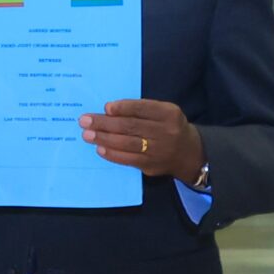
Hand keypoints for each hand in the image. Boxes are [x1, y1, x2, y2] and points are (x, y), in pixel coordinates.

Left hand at [79, 99, 205, 184]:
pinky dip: (113, 154)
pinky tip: (100, 149)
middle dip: (105, 123)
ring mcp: (158, 151)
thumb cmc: (169, 127)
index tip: (106, 107)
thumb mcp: (164, 112)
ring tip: (87, 135)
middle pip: (131, 126)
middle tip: (85, 121)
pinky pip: (128, 160)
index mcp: (168, 113)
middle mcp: (165, 132)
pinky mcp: (151, 166)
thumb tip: (109, 110)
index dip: (123, 108)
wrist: (189, 153)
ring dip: (104, 139)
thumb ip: (142, 110)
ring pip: (127, 144)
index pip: (143, 108)